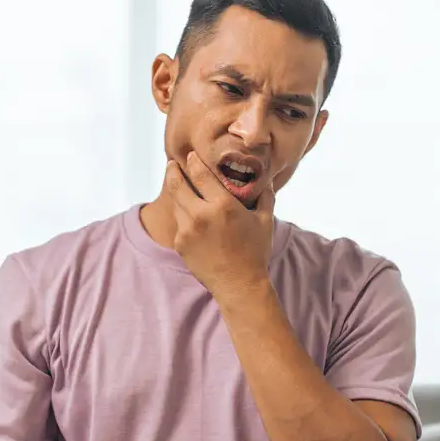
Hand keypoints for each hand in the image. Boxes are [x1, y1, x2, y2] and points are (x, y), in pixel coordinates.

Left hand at [166, 151, 274, 302]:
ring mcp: (187, 231)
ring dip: (177, 194)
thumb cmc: (255, 252)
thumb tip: (268, 181)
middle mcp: (200, 215)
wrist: (239, 285)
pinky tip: (188, 215)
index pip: (200, 173)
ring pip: (176, 204)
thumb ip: (265, 197)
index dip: (193, 161)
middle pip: (178, 185)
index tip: (190, 155)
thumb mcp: (265, 221)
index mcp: (222, 205)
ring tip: (179, 187)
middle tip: (171, 164)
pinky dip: (183, 217)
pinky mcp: (180, 244)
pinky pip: (179, 224)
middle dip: (173, 171)